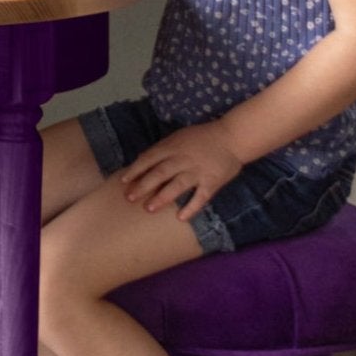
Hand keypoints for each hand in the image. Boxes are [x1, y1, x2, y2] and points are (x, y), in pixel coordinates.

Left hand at [120, 122, 242, 221]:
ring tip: (149, 208)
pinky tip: (181, 218)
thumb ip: (162, 149)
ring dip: (162, 197)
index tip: (123, 181)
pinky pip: (200, 197)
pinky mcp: (212, 182)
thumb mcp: (179, 137)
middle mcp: (183, 159)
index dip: (135, 170)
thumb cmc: (202, 137)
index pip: (150, 158)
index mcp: (173, 147)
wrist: (232, 137)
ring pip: (177, 185)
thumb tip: (142, 160)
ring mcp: (198, 171)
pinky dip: (191, 208)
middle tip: (130, 198)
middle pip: (160, 173)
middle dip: (143, 186)